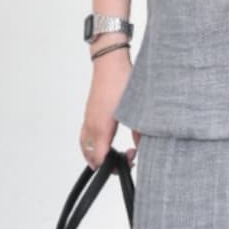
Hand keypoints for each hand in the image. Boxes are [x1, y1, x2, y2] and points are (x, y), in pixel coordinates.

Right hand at [80, 54, 140, 171]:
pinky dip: (93, 146)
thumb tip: (143, 146)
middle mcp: (91, 126)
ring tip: (115, 154)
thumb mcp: (135, 109)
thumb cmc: (121, 80)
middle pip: (91, 157)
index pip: (100, 160)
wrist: (110, 62)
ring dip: (98, 156)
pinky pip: (85, 138)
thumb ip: (140, 132)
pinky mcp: (89, 114)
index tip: (131, 158)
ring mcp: (88, 120)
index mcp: (101, 128)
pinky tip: (108, 140)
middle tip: (127, 156)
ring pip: (85, 148)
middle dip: (108, 163)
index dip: (114, 166)